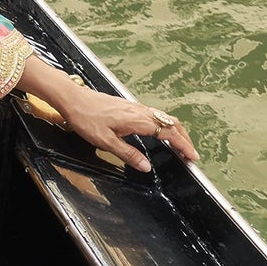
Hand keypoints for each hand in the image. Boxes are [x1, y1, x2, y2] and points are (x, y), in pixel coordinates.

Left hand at [57, 85, 199, 173]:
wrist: (75, 99)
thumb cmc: (87, 119)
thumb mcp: (106, 142)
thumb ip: (128, 154)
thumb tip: (145, 166)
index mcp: (139, 120)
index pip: (169, 133)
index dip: (183, 146)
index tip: (192, 157)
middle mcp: (142, 111)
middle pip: (172, 124)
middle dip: (185, 139)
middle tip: (191, 155)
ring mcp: (137, 107)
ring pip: (165, 118)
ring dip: (176, 132)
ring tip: (181, 146)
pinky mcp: (131, 107)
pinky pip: (156, 116)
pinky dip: (166, 125)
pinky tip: (162, 133)